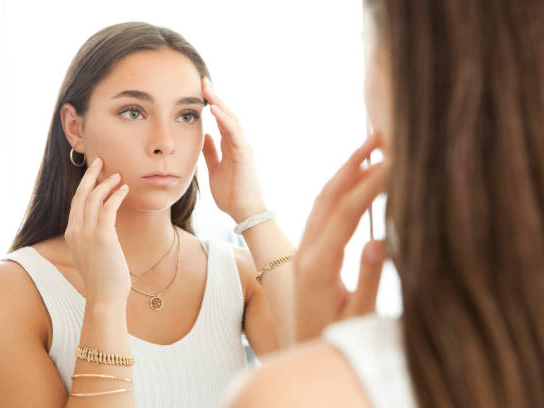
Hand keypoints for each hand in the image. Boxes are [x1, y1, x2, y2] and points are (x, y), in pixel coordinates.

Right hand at [64, 157, 130, 304]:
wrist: (104, 297)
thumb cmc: (104, 278)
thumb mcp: (93, 254)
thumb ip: (94, 238)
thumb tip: (106, 228)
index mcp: (71, 234)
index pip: (76, 203)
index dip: (85, 186)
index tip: (94, 174)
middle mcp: (75, 231)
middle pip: (81, 194)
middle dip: (91, 175)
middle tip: (101, 161)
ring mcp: (87, 233)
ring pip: (94, 198)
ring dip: (106, 183)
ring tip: (119, 175)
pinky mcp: (102, 236)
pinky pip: (108, 207)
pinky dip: (116, 195)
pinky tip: (124, 189)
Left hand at [201, 77, 266, 222]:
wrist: (243, 212)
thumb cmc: (231, 194)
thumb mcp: (215, 169)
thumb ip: (211, 152)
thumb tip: (205, 136)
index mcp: (231, 146)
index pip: (221, 120)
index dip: (211, 104)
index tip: (199, 90)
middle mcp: (238, 143)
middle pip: (226, 114)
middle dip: (214, 97)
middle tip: (202, 80)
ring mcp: (243, 147)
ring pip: (231, 119)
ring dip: (219, 103)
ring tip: (206, 88)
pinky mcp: (244, 154)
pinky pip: (234, 133)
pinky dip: (224, 120)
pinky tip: (214, 109)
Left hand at [294, 133, 388, 341]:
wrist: (300, 350)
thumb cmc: (331, 339)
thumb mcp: (356, 316)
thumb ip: (367, 279)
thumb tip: (380, 241)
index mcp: (319, 265)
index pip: (346, 214)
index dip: (370, 185)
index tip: (393, 162)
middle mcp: (306, 251)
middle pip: (328, 197)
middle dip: (351, 163)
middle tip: (376, 136)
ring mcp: (303, 250)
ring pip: (322, 201)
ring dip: (344, 172)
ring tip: (368, 149)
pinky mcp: (307, 252)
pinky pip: (321, 213)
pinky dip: (339, 190)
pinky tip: (355, 180)